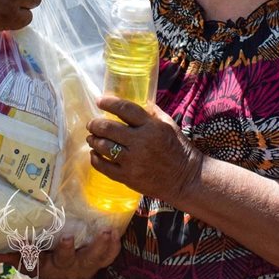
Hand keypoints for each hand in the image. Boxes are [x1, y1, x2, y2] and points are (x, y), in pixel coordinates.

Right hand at [0, 229, 121, 278]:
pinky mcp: (98, 261)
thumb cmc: (43, 265)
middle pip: (86, 258)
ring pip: (101, 257)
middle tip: (101, 233)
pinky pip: (109, 256)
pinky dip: (114, 247)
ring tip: (112, 231)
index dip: (66, 249)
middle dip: (95, 247)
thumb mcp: (26, 264)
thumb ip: (8, 257)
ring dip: (107, 245)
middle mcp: (75, 266)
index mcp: (57, 266)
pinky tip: (117, 232)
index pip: (62, 258)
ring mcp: (89, 264)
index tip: (68, 238)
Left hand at [86, 97, 203, 208]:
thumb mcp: (169, 125)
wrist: (186, 179)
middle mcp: (140, 142)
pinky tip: (95, 154)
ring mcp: (133, 161)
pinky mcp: (128, 177)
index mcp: (151, 126)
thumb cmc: (178, 149)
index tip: (99, 100)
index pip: (124, 109)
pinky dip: (95, 159)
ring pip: (103, 147)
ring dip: (93, 140)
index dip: (109, 102)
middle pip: (108, 128)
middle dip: (95, 124)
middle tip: (92, 124)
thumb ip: (152, 112)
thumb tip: (138, 99)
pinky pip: (104, 167)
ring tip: (92, 138)